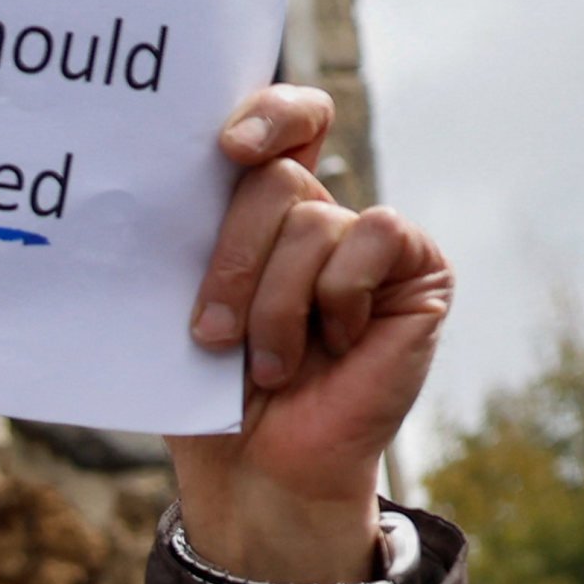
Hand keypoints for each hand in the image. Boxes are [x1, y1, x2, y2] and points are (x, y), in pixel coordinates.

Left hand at [172, 87, 450, 583]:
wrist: (257, 470)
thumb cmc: (212, 396)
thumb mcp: (182, 312)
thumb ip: (193, 245)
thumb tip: (165, 187)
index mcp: (258, 215)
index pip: (281, 125)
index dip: (267, 114)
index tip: (227, 147)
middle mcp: (318, 215)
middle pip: (275, 180)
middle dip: (231, 261)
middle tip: (209, 334)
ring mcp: (369, 241)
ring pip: (313, 219)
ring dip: (273, 303)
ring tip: (269, 366)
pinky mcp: (418, 268)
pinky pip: (372, 237)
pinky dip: (336, 296)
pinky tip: (333, 345)